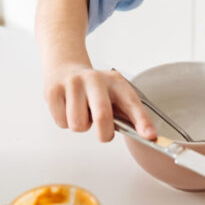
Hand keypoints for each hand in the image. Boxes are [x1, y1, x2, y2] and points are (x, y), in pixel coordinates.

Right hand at [42, 65, 156, 142]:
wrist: (65, 69)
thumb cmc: (93, 89)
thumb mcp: (114, 95)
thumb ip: (128, 114)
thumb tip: (147, 135)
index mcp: (115, 81)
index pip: (132, 103)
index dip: (142, 121)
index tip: (150, 136)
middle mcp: (95, 79)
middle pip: (102, 116)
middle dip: (104, 133)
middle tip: (103, 132)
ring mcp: (72, 83)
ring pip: (78, 124)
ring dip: (81, 126)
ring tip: (81, 113)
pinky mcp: (54, 90)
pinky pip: (61, 122)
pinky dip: (65, 122)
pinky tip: (68, 108)